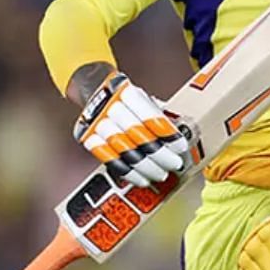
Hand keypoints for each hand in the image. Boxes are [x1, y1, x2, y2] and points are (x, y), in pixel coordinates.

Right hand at [73, 69, 189, 186]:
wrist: (95, 94)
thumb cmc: (126, 99)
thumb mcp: (143, 98)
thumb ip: (158, 115)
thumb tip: (180, 135)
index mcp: (126, 91)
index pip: (149, 116)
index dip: (167, 134)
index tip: (181, 146)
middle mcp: (109, 106)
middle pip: (137, 134)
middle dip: (159, 153)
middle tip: (174, 163)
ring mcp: (96, 123)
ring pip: (123, 149)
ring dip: (145, 166)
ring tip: (160, 174)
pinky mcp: (88, 138)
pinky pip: (109, 160)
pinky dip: (128, 172)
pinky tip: (142, 178)